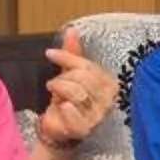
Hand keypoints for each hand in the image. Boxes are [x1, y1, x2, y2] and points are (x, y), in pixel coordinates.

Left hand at [39, 27, 117, 150]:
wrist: (59, 127)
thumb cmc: (67, 99)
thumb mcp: (70, 74)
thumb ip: (72, 54)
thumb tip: (72, 30)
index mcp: (109, 84)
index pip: (88, 66)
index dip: (68, 58)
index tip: (50, 54)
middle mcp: (108, 100)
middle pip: (83, 78)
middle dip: (63, 77)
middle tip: (55, 83)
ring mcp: (98, 116)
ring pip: (77, 92)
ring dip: (60, 89)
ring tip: (54, 92)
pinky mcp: (85, 129)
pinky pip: (72, 112)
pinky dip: (63, 108)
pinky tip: (61, 107)